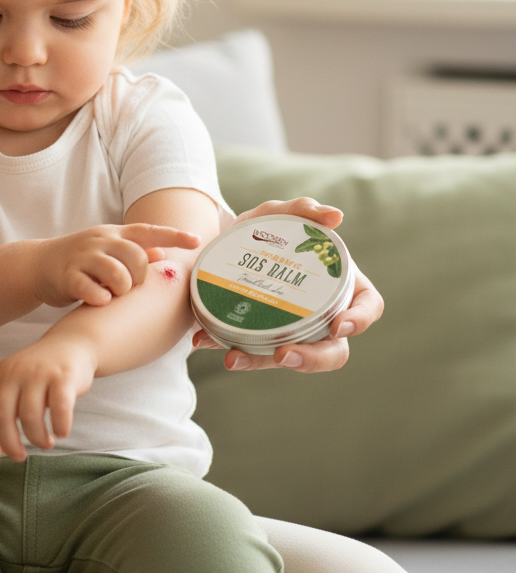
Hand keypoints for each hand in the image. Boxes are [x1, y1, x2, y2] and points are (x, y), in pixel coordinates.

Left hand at [0, 334, 96, 461]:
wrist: (71, 343)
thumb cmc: (40, 373)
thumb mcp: (14, 381)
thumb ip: (2, 406)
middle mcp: (15, 372)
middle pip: (2, 416)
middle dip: (9, 444)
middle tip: (20, 457)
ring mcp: (39, 372)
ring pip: (30, 416)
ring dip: (37, 438)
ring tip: (46, 443)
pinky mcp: (63, 376)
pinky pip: (59, 408)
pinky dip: (60, 426)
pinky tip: (62, 432)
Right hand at [32, 224, 200, 307]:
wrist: (37, 265)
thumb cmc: (79, 261)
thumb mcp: (107, 250)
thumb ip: (132, 252)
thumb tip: (162, 255)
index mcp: (113, 234)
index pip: (148, 230)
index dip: (174, 235)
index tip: (197, 241)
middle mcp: (100, 241)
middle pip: (136, 256)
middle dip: (140, 277)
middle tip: (131, 287)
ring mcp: (82, 257)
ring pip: (117, 273)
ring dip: (122, 289)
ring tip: (114, 294)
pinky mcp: (67, 276)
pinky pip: (92, 290)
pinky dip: (101, 299)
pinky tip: (100, 301)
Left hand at [192, 197, 383, 372]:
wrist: (220, 242)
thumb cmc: (263, 228)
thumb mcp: (277, 214)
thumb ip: (303, 209)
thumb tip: (334, 216)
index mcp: (339, 284)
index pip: (368, 307)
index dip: (360, 320)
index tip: (338, 326)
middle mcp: (321, 314)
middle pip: (333, 350)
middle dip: (311, 359)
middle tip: (282, 354)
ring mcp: (291, 330)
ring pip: (289, 358)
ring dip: (262, 363)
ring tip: (233, 358)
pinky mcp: (260, 337)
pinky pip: (252, 353)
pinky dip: (231, 350)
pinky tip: (205, 341)